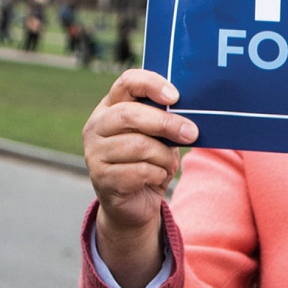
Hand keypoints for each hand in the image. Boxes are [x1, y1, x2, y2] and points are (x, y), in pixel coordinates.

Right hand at [83, 69, 197, 287]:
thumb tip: (188, 118)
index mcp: (109, 107)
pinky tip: (156, 178)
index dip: (151, 84)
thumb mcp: (158, 138)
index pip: (127, 82)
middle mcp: (96, 126)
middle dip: (166, 123)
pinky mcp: (102, 178)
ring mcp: (95, 153)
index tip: (175, 96)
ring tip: (167, 164)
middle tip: (191, 133)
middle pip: (130, 114)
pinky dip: (157, 175)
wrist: (134, 205)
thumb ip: (164, 122)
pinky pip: (140, 171)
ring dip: (164, 156)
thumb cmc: (148, 163)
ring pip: (139, 146)